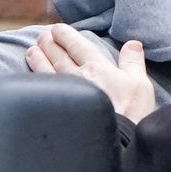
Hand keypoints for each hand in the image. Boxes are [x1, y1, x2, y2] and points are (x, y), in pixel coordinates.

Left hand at [26, 23, 158, 122]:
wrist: (115, 142)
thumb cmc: (131, 113)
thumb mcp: (140, 84)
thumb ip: (133, 62)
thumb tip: (132, 43)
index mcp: (97, 67)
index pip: (77, 45)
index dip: (65, 35)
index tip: (56, 29)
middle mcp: (76, 77)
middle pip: (58, 55)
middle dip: (50, 43)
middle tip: (43, 36)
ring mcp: (63, 93)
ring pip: (46, 70)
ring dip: (38, 58)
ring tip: (32, 50)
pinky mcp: (54, 109)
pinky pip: (41, 89)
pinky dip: (34, 78)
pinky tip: (30, 77)